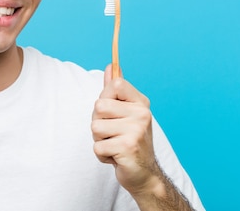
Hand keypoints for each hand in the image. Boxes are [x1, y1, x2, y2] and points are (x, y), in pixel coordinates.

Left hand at [91, 65, 160, 195]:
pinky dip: (102, 155)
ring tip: (115, 145)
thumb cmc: (129, 140)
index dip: (105, 98)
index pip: (114, 84)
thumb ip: (115, 90)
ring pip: (95, 127)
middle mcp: (142, 114)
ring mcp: (136, 130)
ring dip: (99, 140)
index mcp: (140, 103)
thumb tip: (111, 66)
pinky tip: (116, 157)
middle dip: (98, 122)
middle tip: (113, 133)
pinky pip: (97, 147)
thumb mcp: (124, 112)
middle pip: (99, 106)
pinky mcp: (128, 148)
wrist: (144, 174)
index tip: (113, 112)